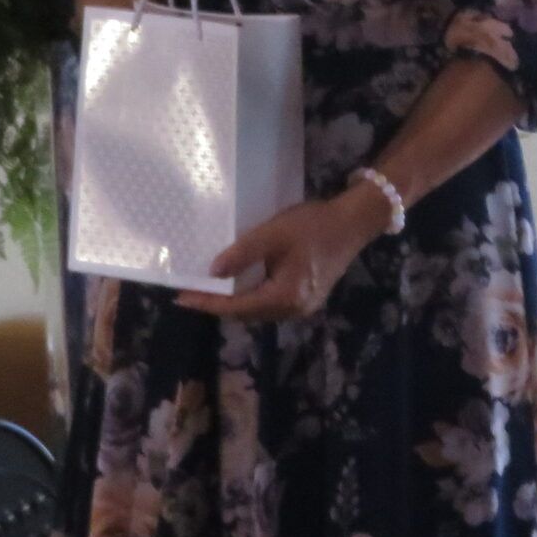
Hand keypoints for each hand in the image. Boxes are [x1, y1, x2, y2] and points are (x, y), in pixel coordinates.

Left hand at [177, 190, 387, 321]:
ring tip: (210, 290)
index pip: (236, 307)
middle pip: (247, 314)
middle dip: (218, 305)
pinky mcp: (308, 297)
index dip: (208, 302)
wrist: (353, 222)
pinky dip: (251, 297)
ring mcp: (303, 306)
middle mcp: (293, 310)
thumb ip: (242, 254)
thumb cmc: (313, 225)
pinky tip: (240, 285)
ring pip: (259, 311)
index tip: (182, 298)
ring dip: (235, 302)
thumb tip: (213, 272)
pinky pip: (271, 303)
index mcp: (284, 298)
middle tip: (191, 293)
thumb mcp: (273, 234)